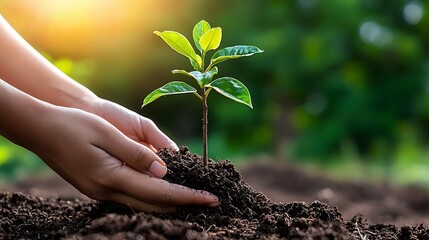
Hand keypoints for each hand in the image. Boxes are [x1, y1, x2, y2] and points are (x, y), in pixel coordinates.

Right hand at [30, 105, 219, 212]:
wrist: (42, 130)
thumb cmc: (73, 126)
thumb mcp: (106, 133)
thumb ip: (136, 153)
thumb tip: (163, 172)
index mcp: (111, 177)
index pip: (160, 193)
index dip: (188, 197)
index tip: (211, 199)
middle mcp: (108, 190)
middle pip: (155, 204)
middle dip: (185, 204)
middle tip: (209, 201)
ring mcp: (102, 192)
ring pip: (145, 203)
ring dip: (171, 202)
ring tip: (194, 197)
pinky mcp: (100, 187)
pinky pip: (133, 196)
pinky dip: (154, 195)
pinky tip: (165, 189)